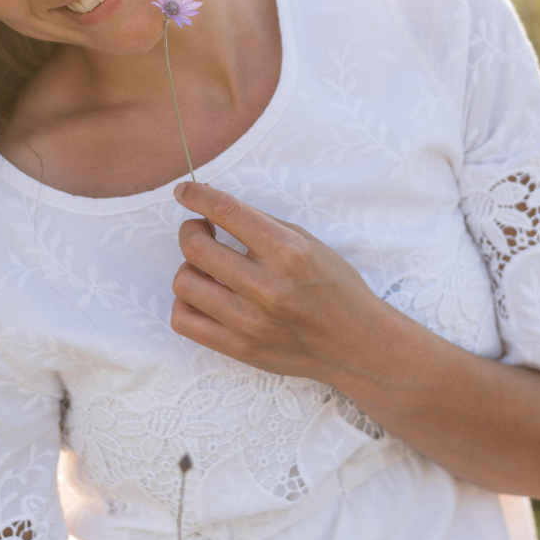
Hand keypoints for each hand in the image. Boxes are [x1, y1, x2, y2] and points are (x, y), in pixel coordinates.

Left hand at [168, 181, 391, 382]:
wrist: (356, 344)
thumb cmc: (334, 287)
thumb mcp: (309, 243)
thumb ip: (263, 224)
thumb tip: (215, 204)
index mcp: (288, 252)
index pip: (227, 211)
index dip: (196, 195)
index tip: (184, 191)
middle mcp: (267, 287)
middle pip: (195, 247)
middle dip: (190, 230)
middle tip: (201, 231)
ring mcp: (250, 322)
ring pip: (184, 283)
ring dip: (188, 267)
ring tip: (206, 268)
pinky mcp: (239, 348)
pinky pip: (183, 321)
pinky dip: (186, 303)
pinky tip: (204, 296)